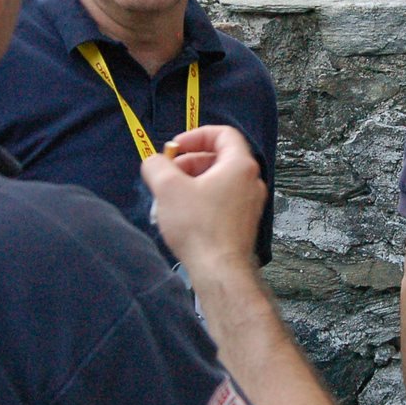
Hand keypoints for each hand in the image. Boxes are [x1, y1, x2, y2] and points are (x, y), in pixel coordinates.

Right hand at [140, 125, 266, 272]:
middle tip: (167, 174)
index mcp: (240, 165)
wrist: (219, 271)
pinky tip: (180, 215)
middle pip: (218, 158)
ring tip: (168, 198)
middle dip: (189, 162)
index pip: (223, 134)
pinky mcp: (242, 223)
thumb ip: (156, 165)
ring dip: (191, 182)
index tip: (175, 147)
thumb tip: (154, 162)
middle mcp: (251, 182)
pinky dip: (201, 200)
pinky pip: (221, 201)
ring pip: (218, 181)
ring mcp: (249, 204)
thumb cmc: (199, 228)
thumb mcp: (167, 188)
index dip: (196, 135)